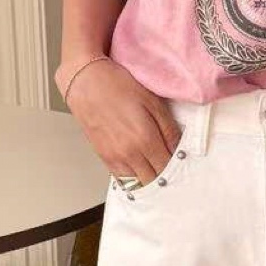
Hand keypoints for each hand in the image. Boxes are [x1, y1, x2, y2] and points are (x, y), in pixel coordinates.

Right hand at [58, 56, 179, 184]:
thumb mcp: (152, 102)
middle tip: (169, 163)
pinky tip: (139, 166)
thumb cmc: (117, 86)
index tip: (180, 160)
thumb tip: (179, 148)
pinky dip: (134, 176)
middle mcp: (130, 153)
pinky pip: (123, 178)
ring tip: (154, 164)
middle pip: (155, 179)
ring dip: (149, 177)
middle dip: (165, 174)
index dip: (177, 166)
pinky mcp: (104, 157)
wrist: (85, 83)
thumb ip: (169, 128)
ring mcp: (115, 158)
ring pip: (139, 182)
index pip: (168, 167)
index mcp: (145, 139)